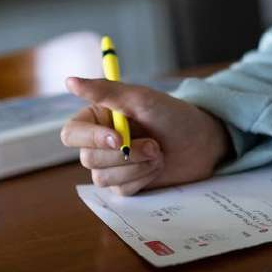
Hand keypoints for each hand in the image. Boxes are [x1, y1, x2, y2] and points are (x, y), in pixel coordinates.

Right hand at [60, 77, 231, 194]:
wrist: (202, 142)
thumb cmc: (173, 115)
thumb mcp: (142, 99)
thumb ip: (106, 91)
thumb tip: (69, 81)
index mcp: (97, 118)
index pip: (72, 133)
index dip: (91, 139)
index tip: (118, 139)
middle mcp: (99, 142)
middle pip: (88, 158)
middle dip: (125, 155)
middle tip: (155, 145)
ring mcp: (112, 165)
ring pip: (103, 177)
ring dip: (137, 166)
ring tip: (159, 153)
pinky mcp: (125, 183)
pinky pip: (121, 190)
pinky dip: (142, 178)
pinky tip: (157, 166)